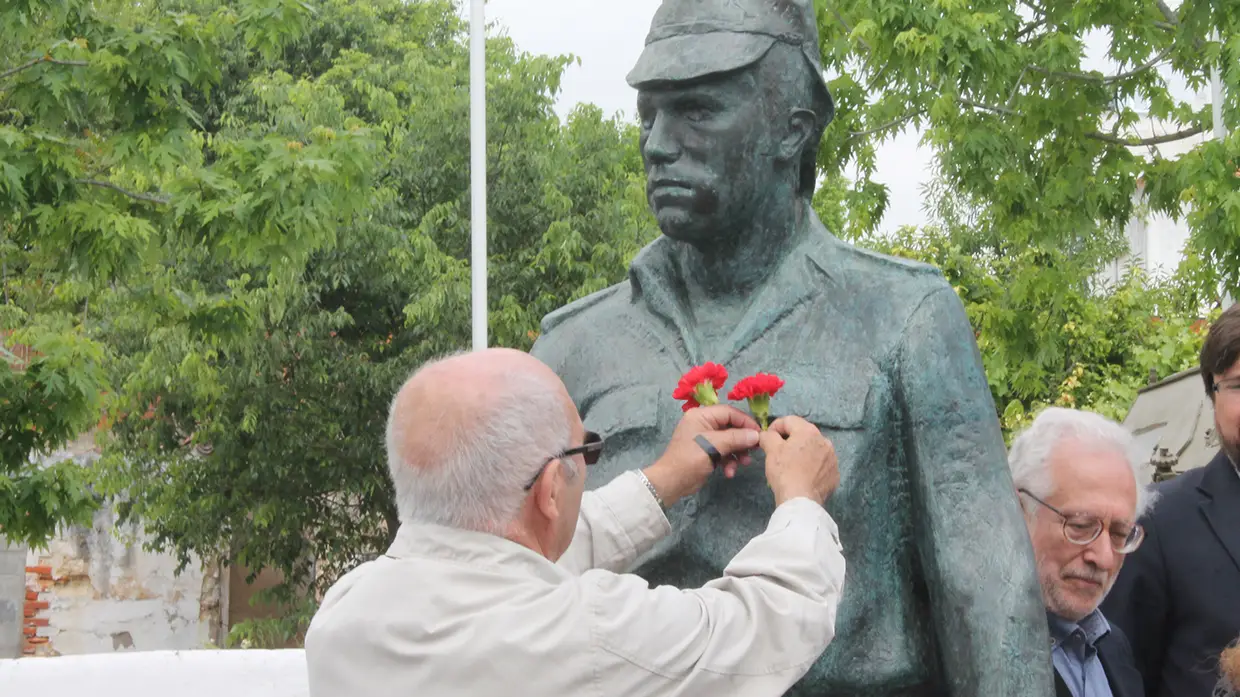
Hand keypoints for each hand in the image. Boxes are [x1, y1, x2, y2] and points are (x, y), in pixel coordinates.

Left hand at [642, 405, 760, 507]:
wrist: (672, 482)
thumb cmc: (689, 459)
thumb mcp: (713, 446)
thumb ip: (736, 438)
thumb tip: (756, 435)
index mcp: (702, 415)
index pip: (729, 412)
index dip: (746, 422)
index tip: (759, 434)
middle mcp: (703, 424)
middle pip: (731, 427)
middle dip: (742, 440)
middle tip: (754, 450)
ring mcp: (705, 439)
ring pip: (729, 441)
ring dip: (737, 453)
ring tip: (744, 464)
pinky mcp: (707, 452)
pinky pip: (723, 452)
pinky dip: (729, 462)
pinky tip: (729, 472)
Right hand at [759, 416, 839, 506]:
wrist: (801, 501)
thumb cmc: (784, 471)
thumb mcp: (771, 450)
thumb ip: (768, 436)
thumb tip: (767, 434)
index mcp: (809, 431)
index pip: (789, 420)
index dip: (775, 427)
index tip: (767, 438)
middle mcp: (825, 441)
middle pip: (803, 434)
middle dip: (790, 440)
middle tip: (778, 452)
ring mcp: (832, 458)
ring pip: (814, 450)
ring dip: (803, 453)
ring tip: (792, 466)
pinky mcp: (835, 474)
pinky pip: (821, 465)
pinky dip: (812, 467)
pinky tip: (803, 476)